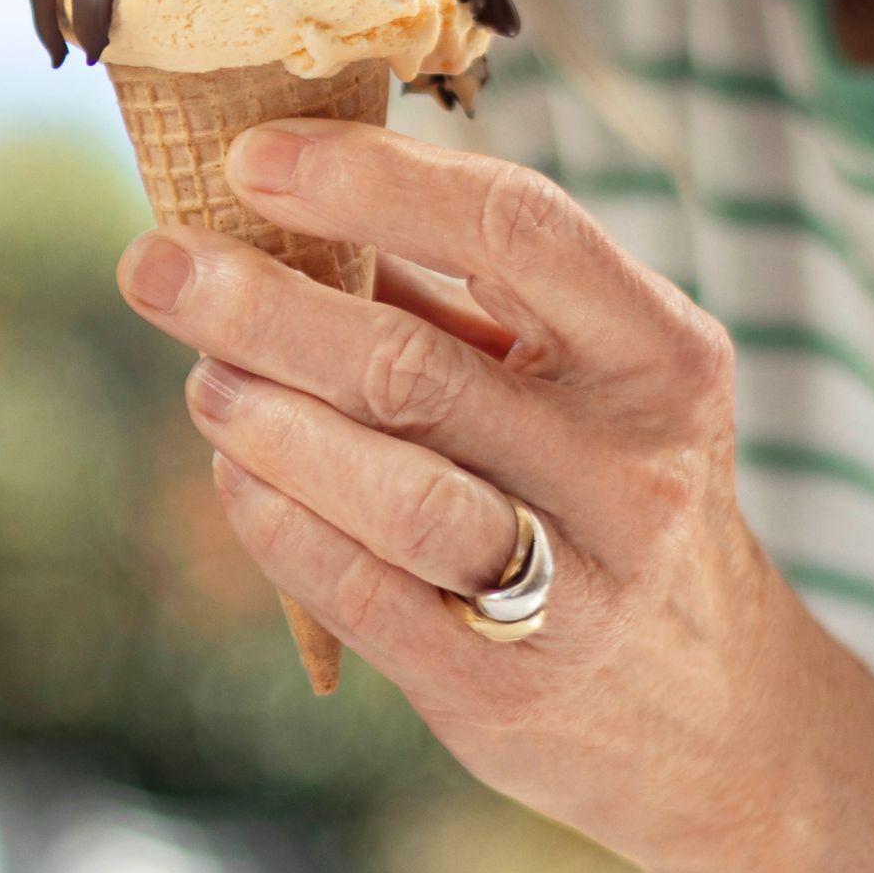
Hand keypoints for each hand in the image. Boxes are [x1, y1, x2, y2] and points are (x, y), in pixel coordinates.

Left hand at [116, 119, 819, 872]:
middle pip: (415, 366)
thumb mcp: (581, 384)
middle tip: (157, 263)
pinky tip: (232, 473)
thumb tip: (272, 202)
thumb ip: (451, 299)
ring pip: (390, 488)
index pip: (515, 228)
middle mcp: (634, 467)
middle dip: (261, 306)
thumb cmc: (605, 498)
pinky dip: (275, 521)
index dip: (372, 181)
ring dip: (265, 421)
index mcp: (661, 355)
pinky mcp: (504, 685)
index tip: (253, 155)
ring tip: (201, 378)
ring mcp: (576, 587)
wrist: (717, 718)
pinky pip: (359, 590)